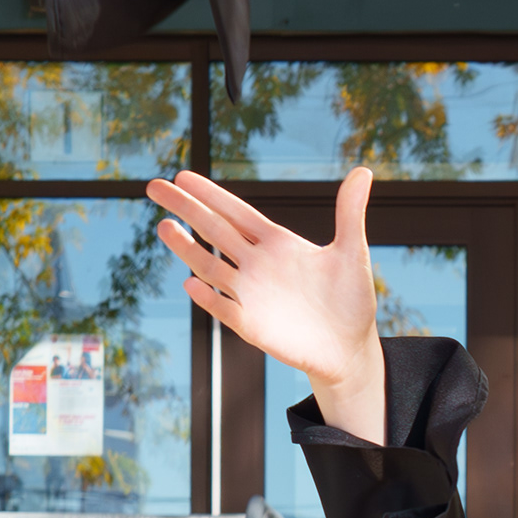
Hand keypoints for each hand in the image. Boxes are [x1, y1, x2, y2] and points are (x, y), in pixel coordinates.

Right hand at [146, 164, 388, 443]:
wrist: (348, 347)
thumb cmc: (350, 299)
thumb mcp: (353, 253)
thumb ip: (349, 212)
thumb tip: (364, 170)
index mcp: (278, 243)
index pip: (236, 212)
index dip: (210, 194)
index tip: (183, 175)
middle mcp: (258, 265)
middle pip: (214, 231)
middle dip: (185, 208)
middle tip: (154, 186)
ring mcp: (252, 294)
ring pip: (211, 267)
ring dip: (187, 249)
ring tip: (164, 227)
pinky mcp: (252, 325)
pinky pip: (224, 308)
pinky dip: (208, 297)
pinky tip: (190, 283)